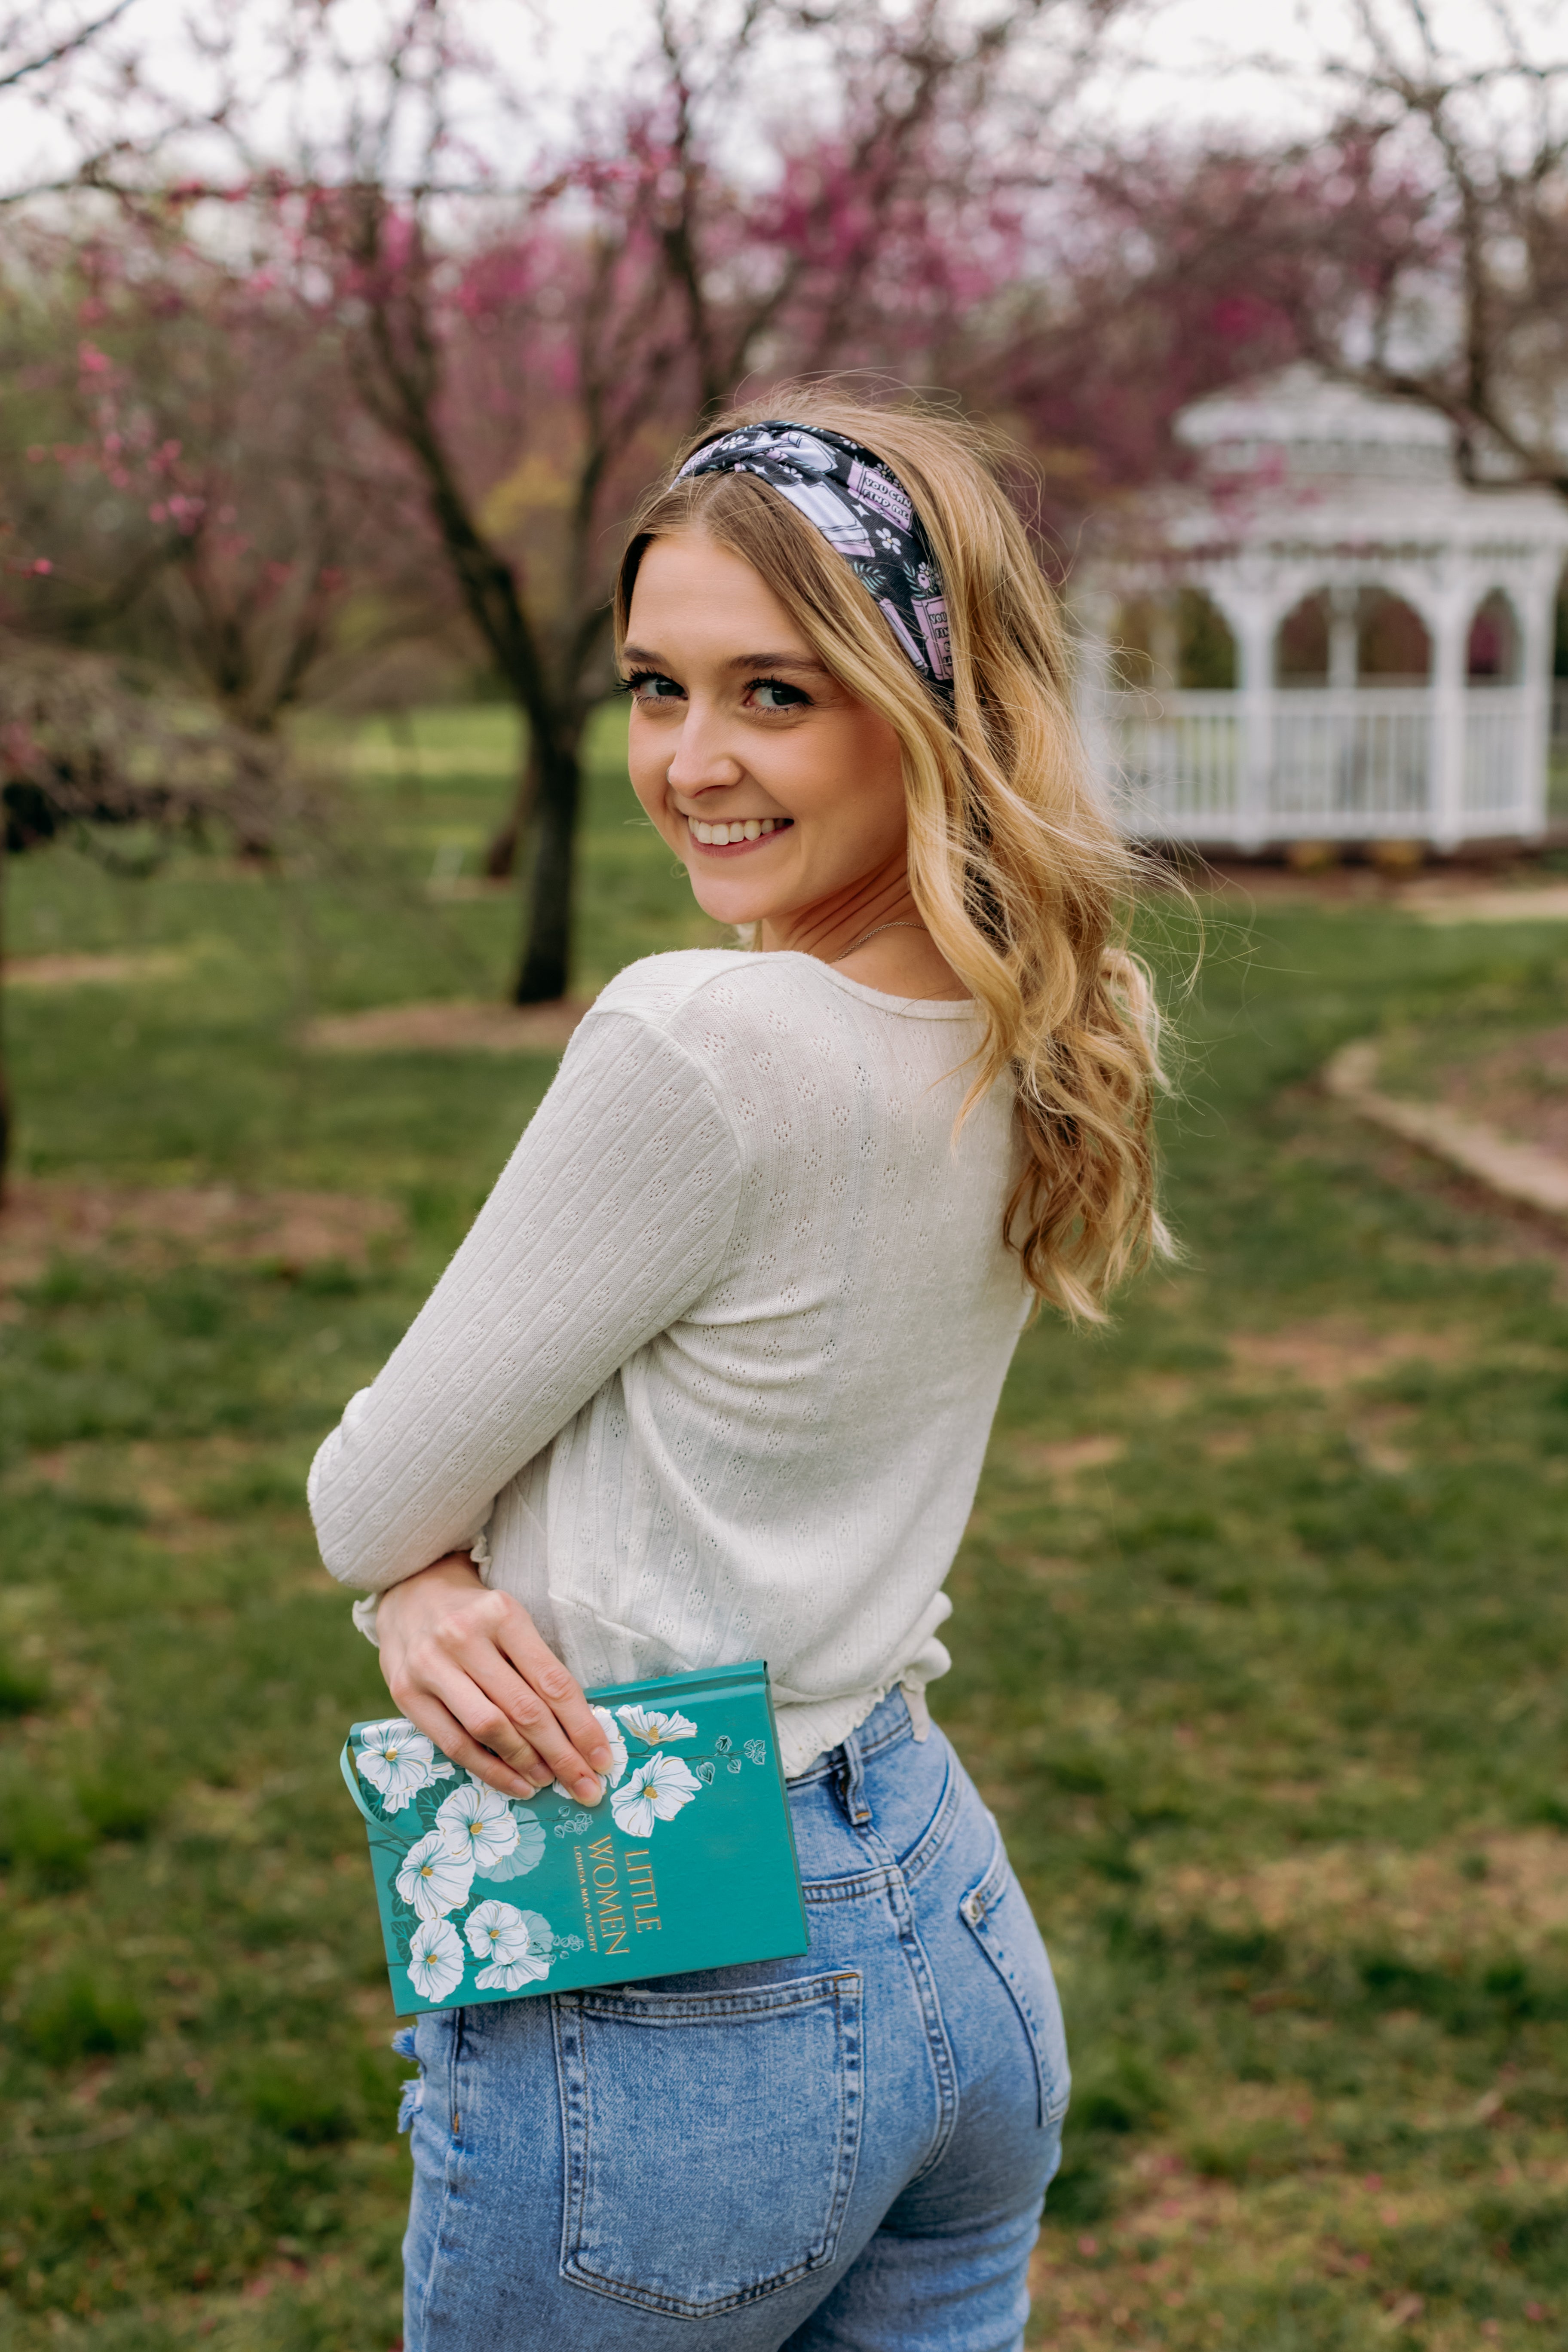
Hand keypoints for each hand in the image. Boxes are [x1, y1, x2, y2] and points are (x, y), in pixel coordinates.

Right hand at [375, 1554, 612, 1804]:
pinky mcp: (406, 1693)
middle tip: (586, 1787)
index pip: (552, 1681)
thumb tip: (578, 1731)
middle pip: (524, 1710)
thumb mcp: (512, 1622)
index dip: (582, 1726)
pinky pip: (454, 1744)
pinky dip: (489, 1770)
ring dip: (526, 1763)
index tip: (603, 1759)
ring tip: (549, 1782)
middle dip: (562, 1755)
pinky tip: (515, 1783)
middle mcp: (464, 1638)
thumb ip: (539, 1667)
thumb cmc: (476, 1616)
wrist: (411, 1593)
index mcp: (503, 1615)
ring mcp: (431, 1666)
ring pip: (490, 1729)